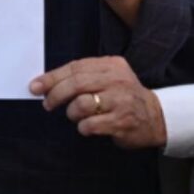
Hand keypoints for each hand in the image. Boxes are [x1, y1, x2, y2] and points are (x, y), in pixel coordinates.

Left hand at [29, 56, 166, 148]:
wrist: (157, 117)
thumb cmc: (123, 96)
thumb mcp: (108, 77)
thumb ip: (84, 76)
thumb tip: (47, 82)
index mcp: (110, 65)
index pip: (75, 67)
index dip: (52, 77)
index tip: (36, 86)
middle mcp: (117, 80)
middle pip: (76, 83)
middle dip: (56, 94)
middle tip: (47, 103)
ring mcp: (121, 101)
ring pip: (82, 104)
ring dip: (71, 112)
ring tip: (74, 116)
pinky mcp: (123, 122)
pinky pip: (92, 124)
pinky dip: (83, 127)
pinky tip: (86, 128)